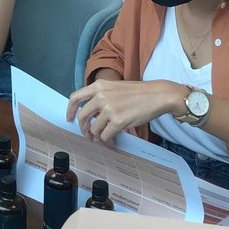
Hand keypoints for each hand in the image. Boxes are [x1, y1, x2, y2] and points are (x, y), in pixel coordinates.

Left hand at [66, 80, 186, 144]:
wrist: (158, 95)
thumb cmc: (139, 93)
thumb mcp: (115, 88)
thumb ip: (101, 96)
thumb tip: (91, 114)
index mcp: (99, 86)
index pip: (75, 97)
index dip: (70, 110)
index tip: (70, 119)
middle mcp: (101, 96)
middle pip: (82, 117)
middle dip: (83, 129)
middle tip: (88, 135)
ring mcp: (108, 108)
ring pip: (94, 129)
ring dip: (98, 137)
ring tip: (105, 139)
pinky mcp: (117, 121)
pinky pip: (105, 136)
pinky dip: (108, 142)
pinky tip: (113, 142)